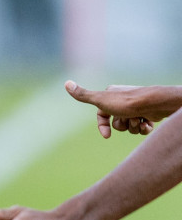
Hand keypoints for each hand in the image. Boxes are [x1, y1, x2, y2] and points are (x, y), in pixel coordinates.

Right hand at [65, 80, 181, 138]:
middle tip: (128, 119)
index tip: (107, 136)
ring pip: (129, 126)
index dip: (103, 126)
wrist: (153, 104)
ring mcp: (136, 107)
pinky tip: (146, 123)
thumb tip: (66, 83)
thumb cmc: (126, 102)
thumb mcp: (100, 100)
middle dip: (122, 125)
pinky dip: (144, 128)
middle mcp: (123, 100)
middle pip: (116, 122)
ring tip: (139, 120)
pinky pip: (142, 127)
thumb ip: (83, 95)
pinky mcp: (148, 114)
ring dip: (133, 127)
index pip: (102, 115)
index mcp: (111, 95)